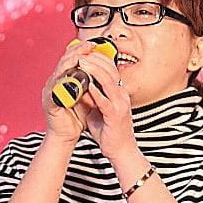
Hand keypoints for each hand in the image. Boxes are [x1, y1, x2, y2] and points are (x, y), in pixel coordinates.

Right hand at [40, 41, 96, 143]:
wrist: (67, 135)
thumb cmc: (77, 116)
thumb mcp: (87, 95)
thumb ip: (91, 83)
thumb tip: (105, 70)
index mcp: (64, 79)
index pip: (71, 58)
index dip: (81, 49)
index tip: (94, 44)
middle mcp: (55, 81)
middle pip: (64, 60)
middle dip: (77, 51)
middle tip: (89, 45)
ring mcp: (50, 90)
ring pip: (59, 70)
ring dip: (71, 62)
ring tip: (82, 55)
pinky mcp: (49, 101)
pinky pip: (56, 88)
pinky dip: (66, 81)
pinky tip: (74, 76)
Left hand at [72, 45, 135, 159]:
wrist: (121, 151)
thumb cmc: (110, 132)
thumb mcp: (98, 110)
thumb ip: (91, 98)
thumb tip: (80, 88)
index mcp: (118, 93)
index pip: (111, 69)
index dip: (99, 58)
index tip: (85, 52)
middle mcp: (121, 96)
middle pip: (110, 70)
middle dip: (95, 59)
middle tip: (82, 53)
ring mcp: (120, 105)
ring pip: (108, 81)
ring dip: (94, 70)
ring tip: (82, 62)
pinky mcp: (116, 115)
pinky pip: (105, 100)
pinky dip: (96, 91)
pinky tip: (86, 85)